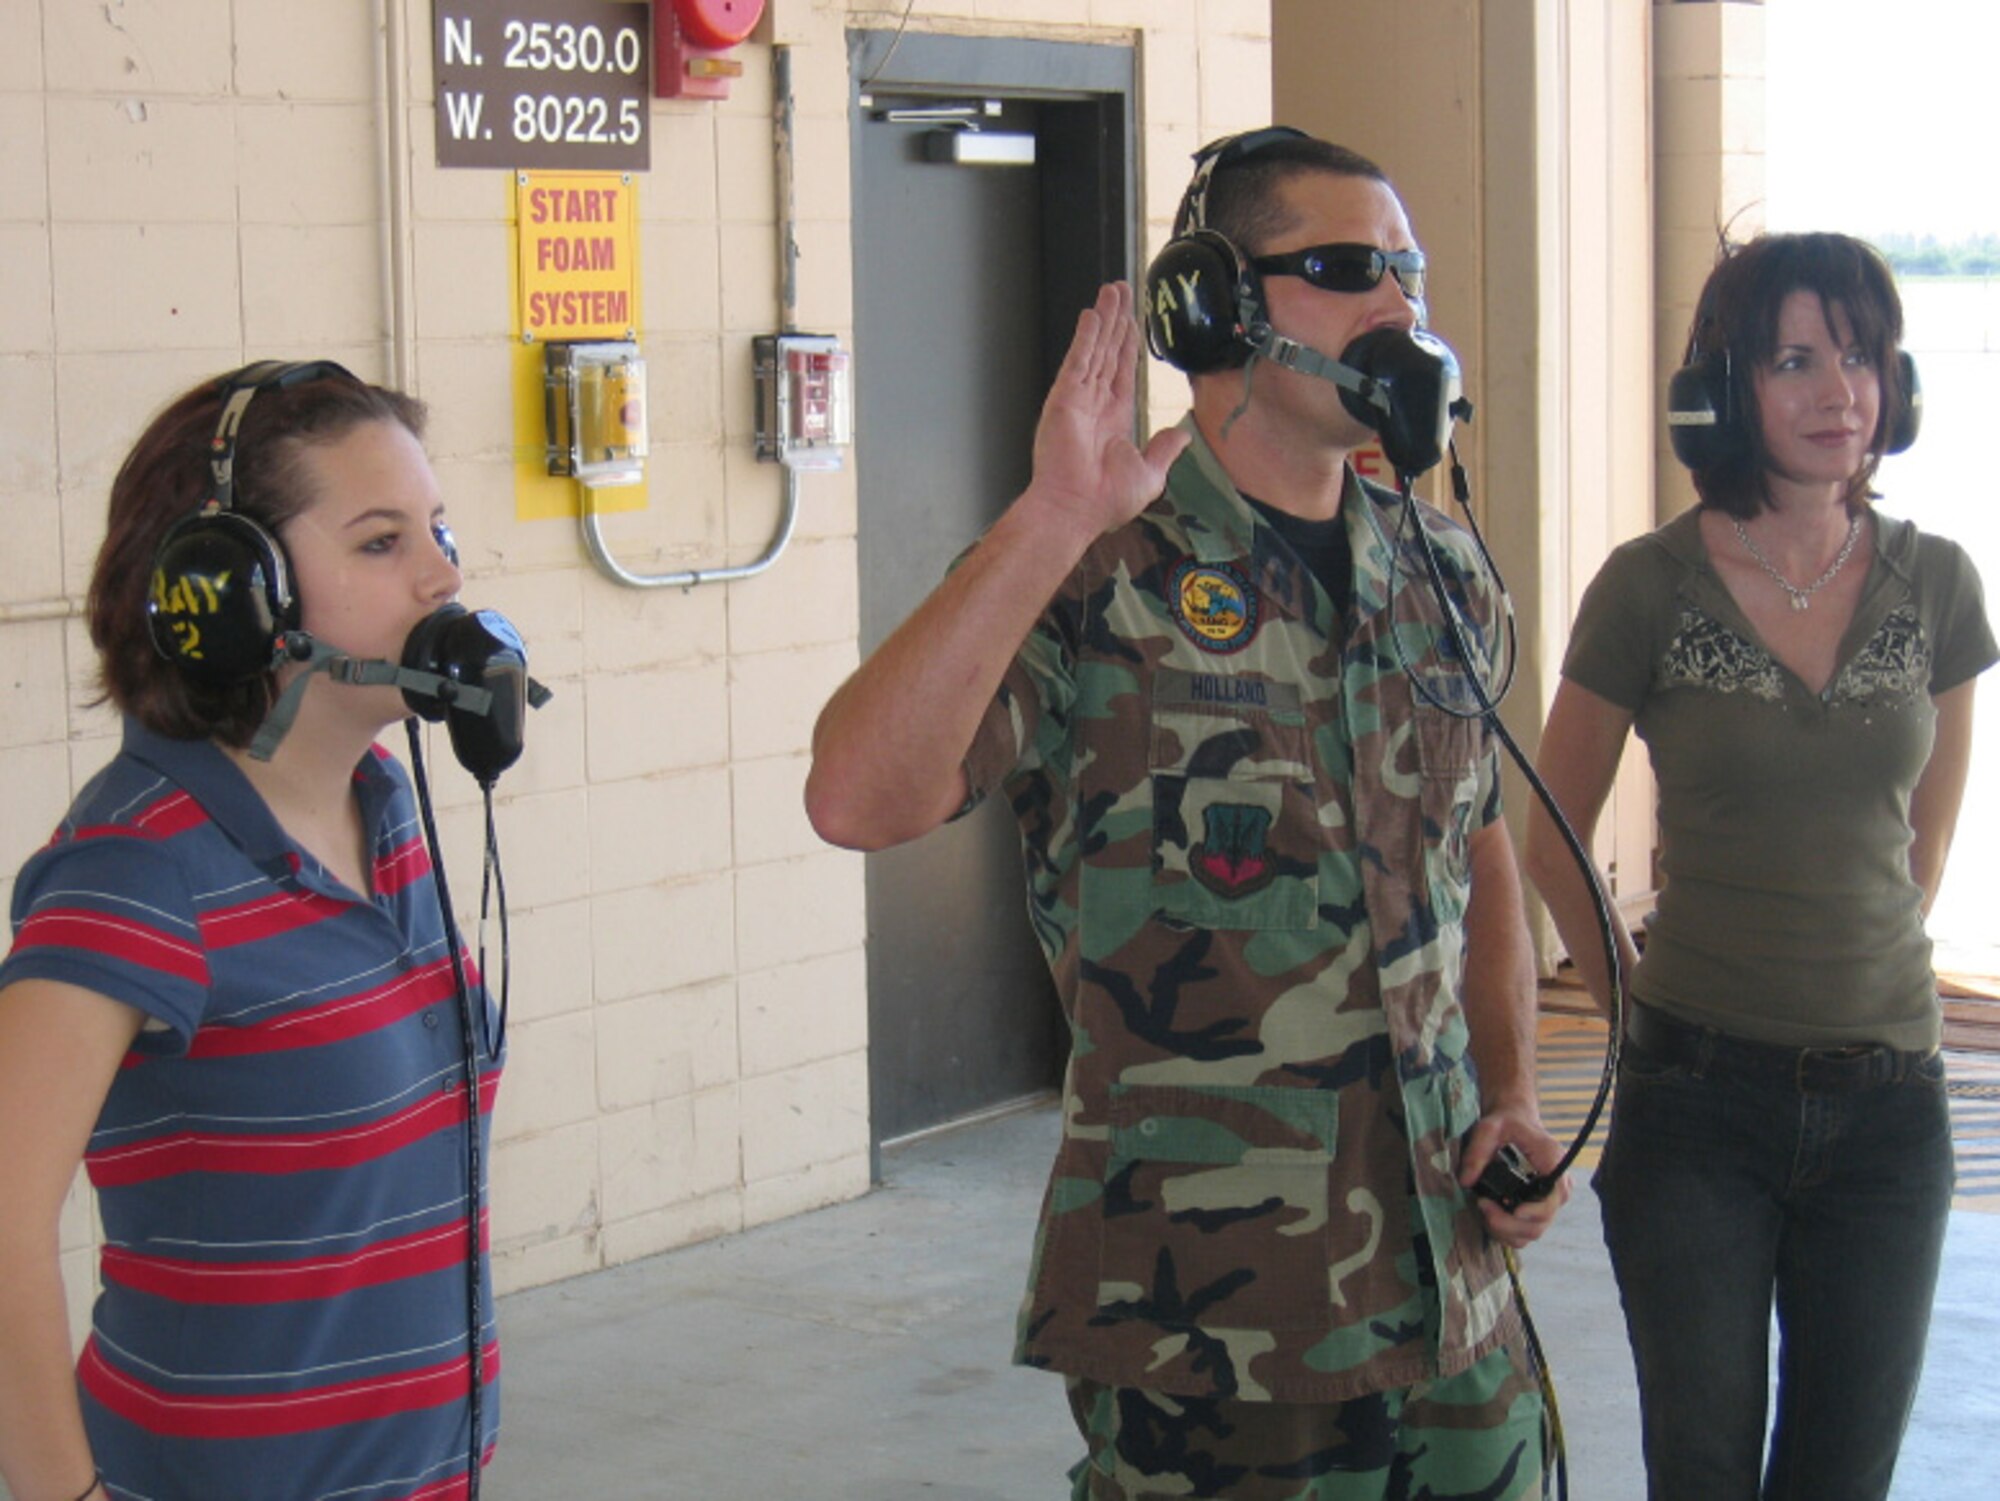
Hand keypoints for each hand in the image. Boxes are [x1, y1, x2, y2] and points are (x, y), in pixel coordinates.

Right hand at [1023, 282, 1190, 542]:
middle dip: (1116, 321)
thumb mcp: (1150, 474)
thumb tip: (1183, 434)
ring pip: (1095, 348)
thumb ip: (1165, 449)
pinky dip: (1085, 337)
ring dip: (1104, 318)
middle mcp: (1094, 404)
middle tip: (1121, 290)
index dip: (1128, 344)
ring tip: (1111, 289)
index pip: (1123, 371)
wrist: (1077, 510)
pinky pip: (1078, 360)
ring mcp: (1078, 398)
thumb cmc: (1106, 501)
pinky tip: (1093, 315)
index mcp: (1113, 419)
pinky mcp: (1065, 398)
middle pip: (1108, 352)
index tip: (1133, 321)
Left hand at [1459, 1106, 1571, 1249]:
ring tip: (1484, 1208)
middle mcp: (1558, 1187)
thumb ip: (1477, 1152)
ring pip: (1532, 1233)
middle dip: (1508, 1223)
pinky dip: (1507, 1232)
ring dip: (1505, 1230)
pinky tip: (1491, 1216)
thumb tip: (1466, 1181)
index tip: (1511, 1210)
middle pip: (1540, 1223)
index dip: (1532, 1213)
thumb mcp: (1488, 1128)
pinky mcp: (1539, 1208)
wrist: (1516, 1121)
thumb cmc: (1506, 1122)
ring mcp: (1549, 1201)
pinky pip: (1526, 1232)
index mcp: (1554, 1164)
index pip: (1551, 1201)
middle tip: (1482, 1204)